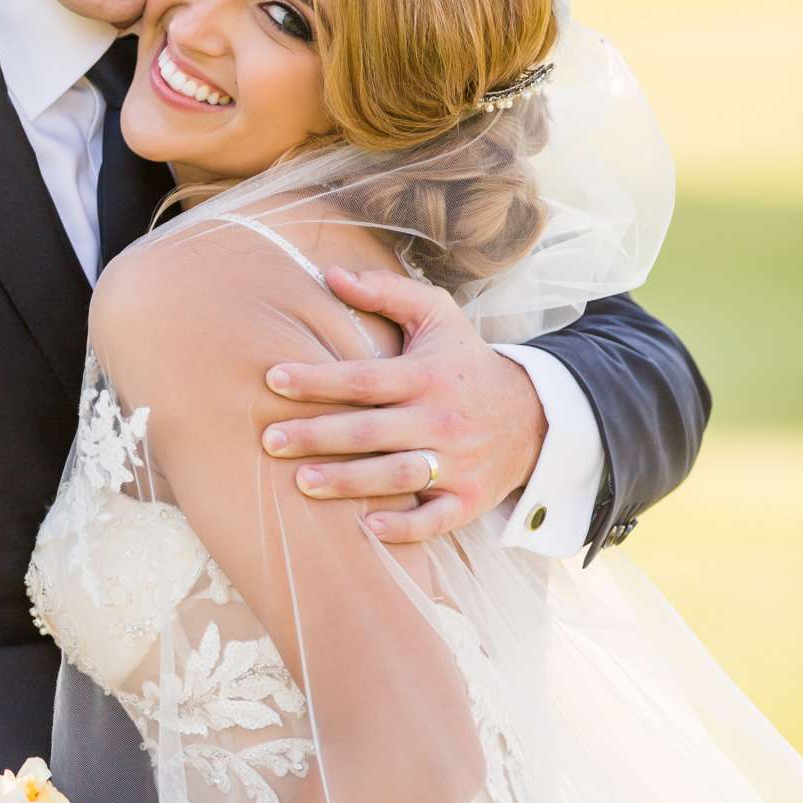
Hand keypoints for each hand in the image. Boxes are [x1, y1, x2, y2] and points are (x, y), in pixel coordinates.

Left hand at [260, 265, 545, 545]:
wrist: (533, 415)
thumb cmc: (465, 362)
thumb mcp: (436, 317)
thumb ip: (385, 292)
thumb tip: (330, 274)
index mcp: (428, 376)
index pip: (365, 379)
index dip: (317, 380)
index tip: (273, 379)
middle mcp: (442, 419)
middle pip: (371, 431)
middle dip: (317, 436)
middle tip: (269, 440)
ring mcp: (457, 463)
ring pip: (397, 475)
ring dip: (348, 481)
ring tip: (301, 482)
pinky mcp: (469, 499)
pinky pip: (435, 519)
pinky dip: (405, 528)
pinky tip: (367, 528)